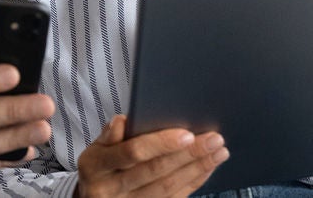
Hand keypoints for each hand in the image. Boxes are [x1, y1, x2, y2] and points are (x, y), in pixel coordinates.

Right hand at [74, 115, 226, 197]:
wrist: (94, 196)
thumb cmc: (100, 165)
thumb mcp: (96, 147)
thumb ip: (110, 135)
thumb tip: (123, 121)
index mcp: (96, 166)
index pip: (132, 152)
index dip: (160, 144)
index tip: (187, 134)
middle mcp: (110, 189)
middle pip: (155, 171)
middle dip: (188, 155)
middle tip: (214, 140)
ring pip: (168, 188)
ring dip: (197, 169)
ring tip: (218, 152)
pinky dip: (193, 182)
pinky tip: (206, 168)